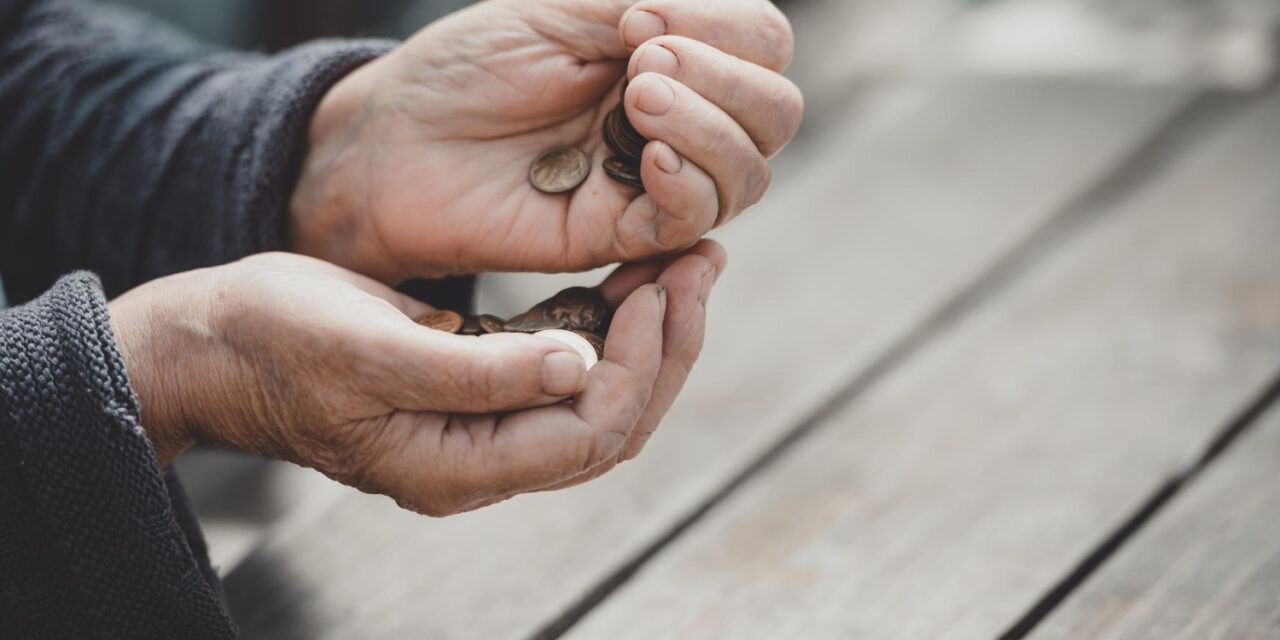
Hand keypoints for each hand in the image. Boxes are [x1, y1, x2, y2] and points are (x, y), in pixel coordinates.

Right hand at [107, 244, 724, 515]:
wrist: (212, 341)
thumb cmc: (273, 342)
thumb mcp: (369, 349)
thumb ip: (475, 372)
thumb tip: (578, 368)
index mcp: (455, 467)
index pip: (587, 436)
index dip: (637, 366)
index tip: (659, 286)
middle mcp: (479, 460)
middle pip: (610, 425)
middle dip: (664, 348)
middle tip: (699, 266)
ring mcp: (478, 428)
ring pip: (596, 398)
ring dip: (645, 335)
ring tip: (682, 265)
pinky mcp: (475, 388)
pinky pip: (562, 370)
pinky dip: (603, 326)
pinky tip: (627, 278)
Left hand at [289, 0, 798, 283]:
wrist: (392, 142)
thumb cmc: (467, 67)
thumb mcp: (561, 6)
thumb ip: (653, 4)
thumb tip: (718, 33)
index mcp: (674, 57)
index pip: (763, 45)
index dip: (726, 32)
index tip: (636, 18)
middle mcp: (679, 122)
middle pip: (775, 113)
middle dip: (727, 81)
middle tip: (641, 65)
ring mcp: (655, 182)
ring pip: (749, 171)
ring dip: (709, 128)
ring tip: (635, 99)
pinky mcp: (622, 236)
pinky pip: (694, 221)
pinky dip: (688, 182)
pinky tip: (650, 154)